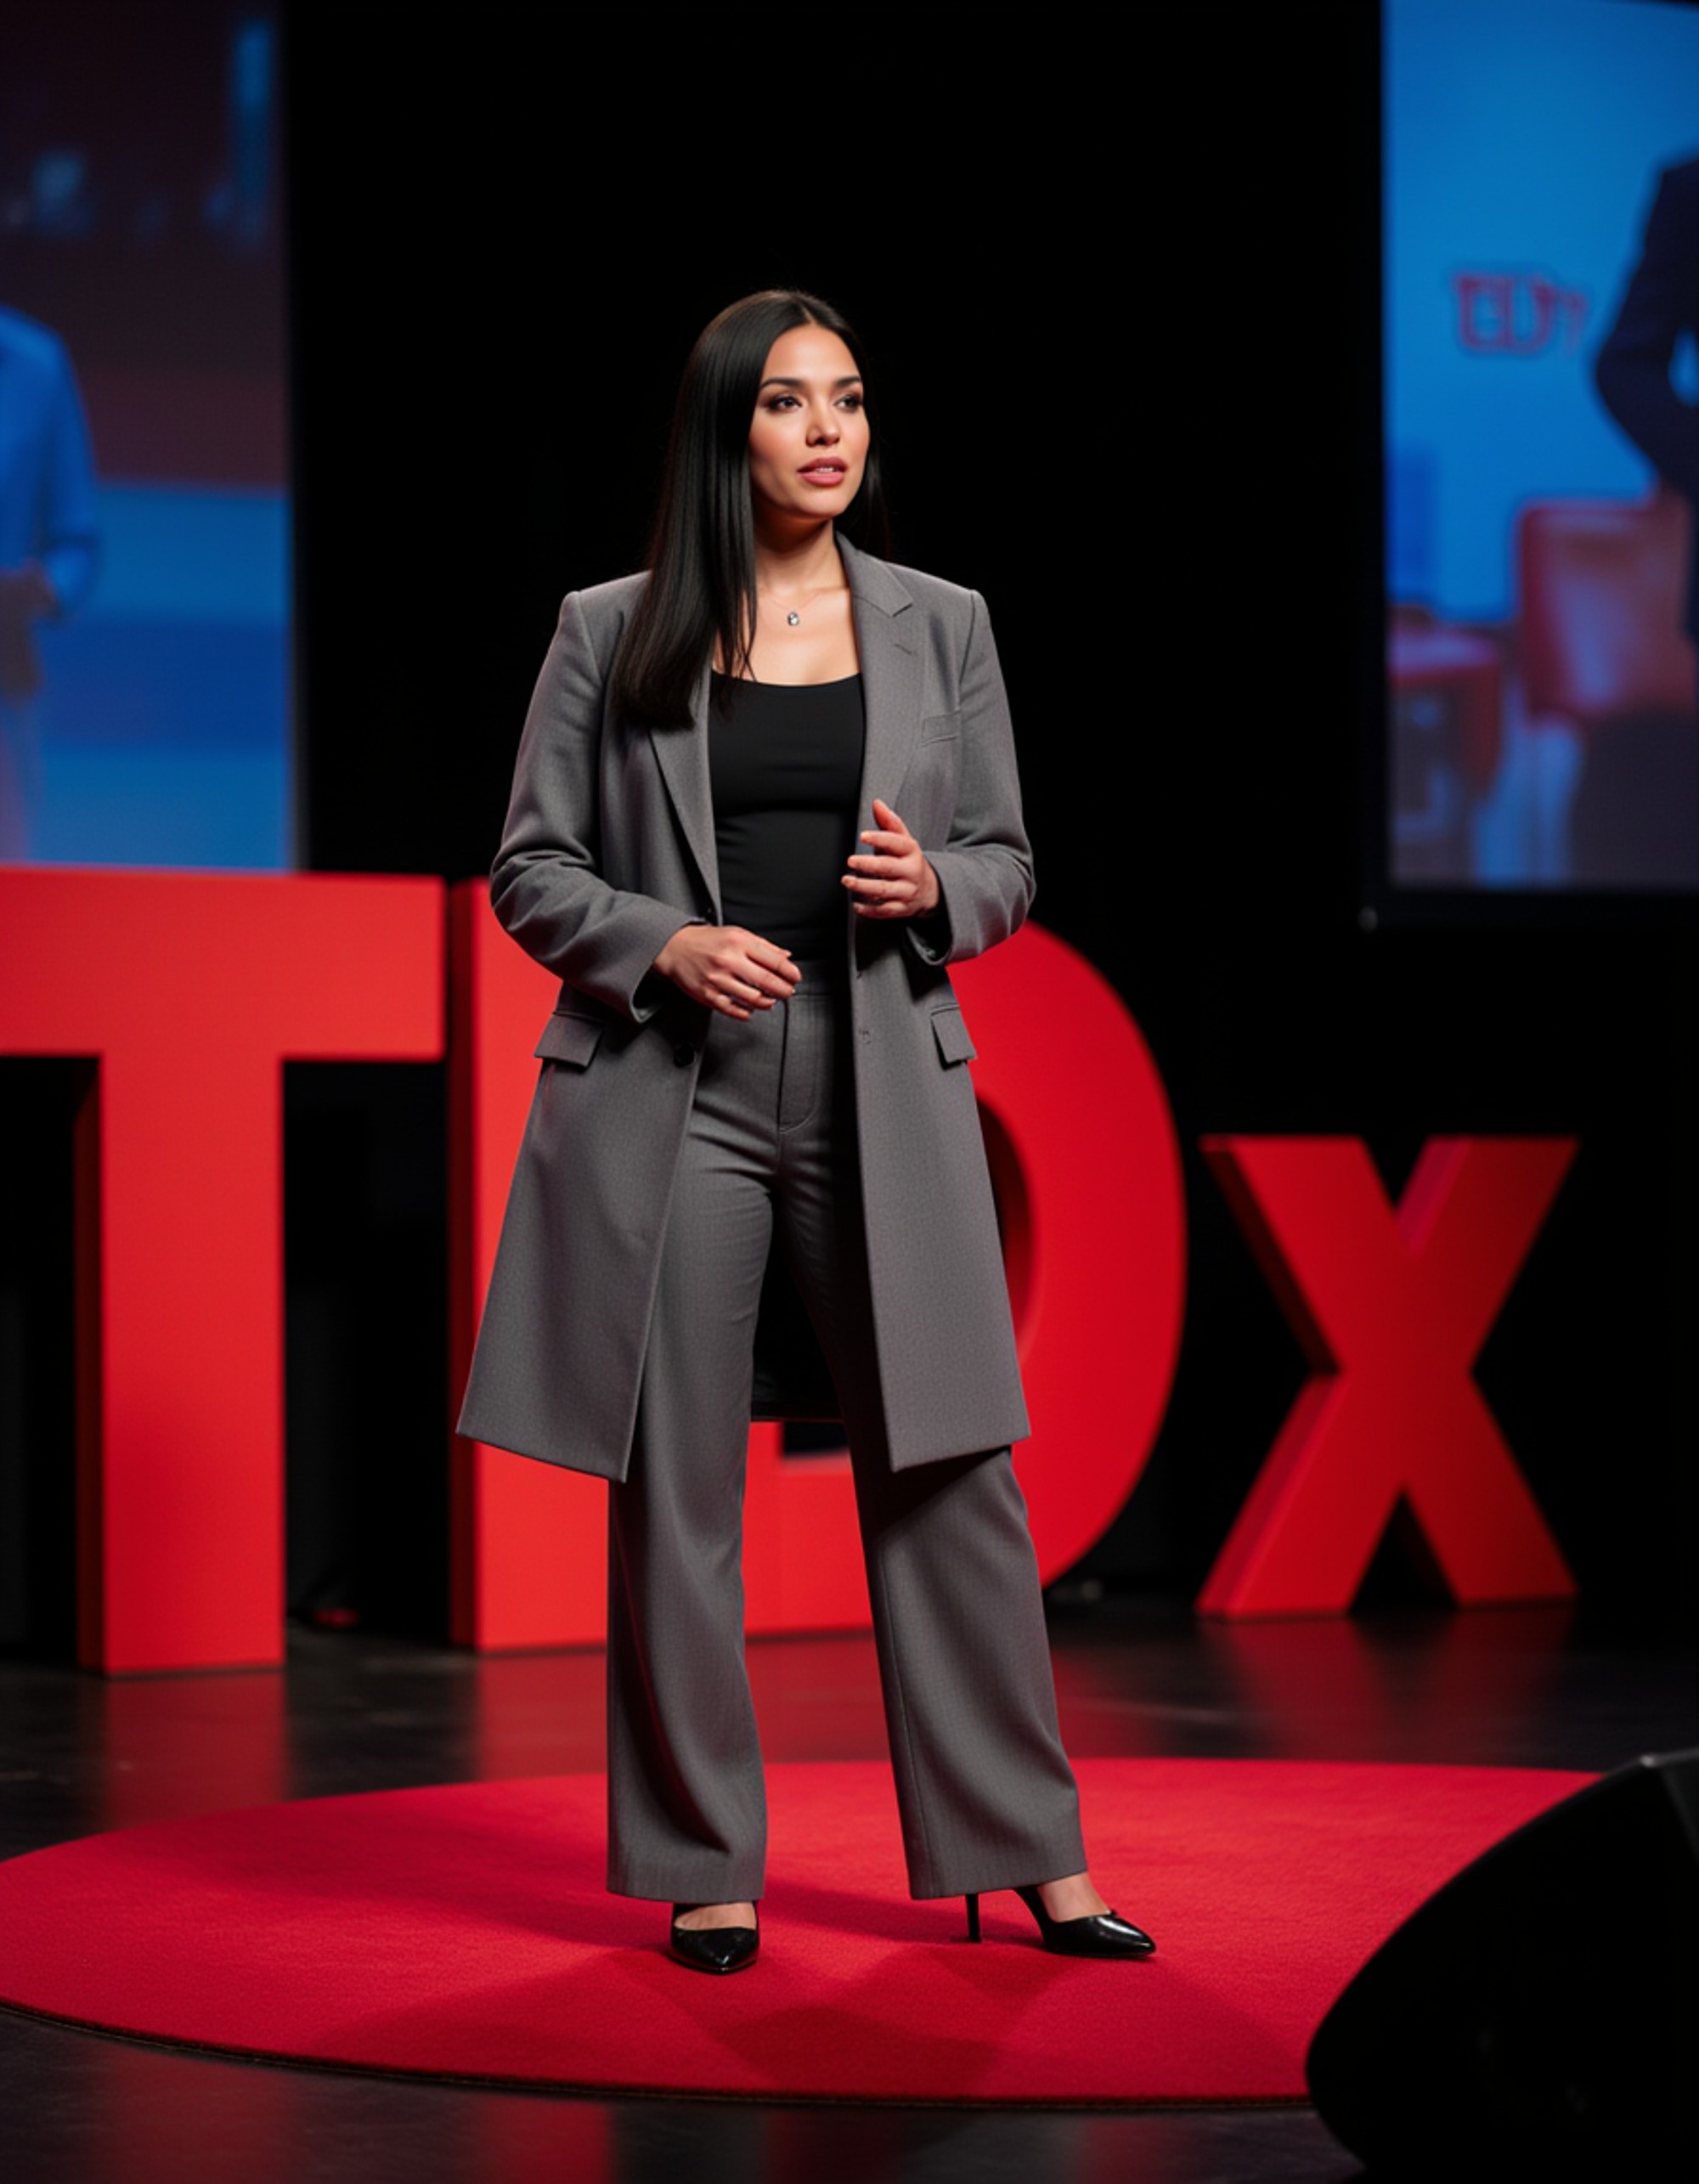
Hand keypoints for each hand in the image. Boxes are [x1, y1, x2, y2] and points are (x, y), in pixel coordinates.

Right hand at [654, 924, 800, 1019]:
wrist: (675, 948)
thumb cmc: (707, 941)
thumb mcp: (737, 934)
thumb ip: (763, 946)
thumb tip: (786, 957)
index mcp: (739, 943)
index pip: (774, 961)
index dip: (790, 972)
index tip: (795, 978)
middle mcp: (729, 960)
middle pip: (767, 981)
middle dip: (784, 990)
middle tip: (788, 992)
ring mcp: (718, 979)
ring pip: (753, 999)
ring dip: (767, 1002)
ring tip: (771, 1000)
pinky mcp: (708, 995)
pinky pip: (734, 1010)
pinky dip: (747, 1013)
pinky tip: (751, 1009)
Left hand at [843, 798, 940, 919]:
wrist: (929, 889)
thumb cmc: (909, 861)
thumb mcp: (904, 840)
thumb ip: (889, 822)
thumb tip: (877, 803)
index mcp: (911, 851)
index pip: (897, 843)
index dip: (880, 839)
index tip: (863, 836)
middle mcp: (910, 872)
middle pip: (888, 868)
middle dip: (869, 865)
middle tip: (850, 861)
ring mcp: (906, 891)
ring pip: (884, 890)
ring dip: (864, 887)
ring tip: (847, 881)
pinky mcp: (901, 908)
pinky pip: (885, 911)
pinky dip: (869, 909)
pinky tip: (856, 905)